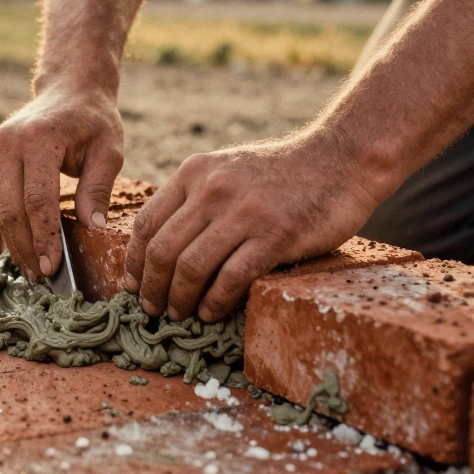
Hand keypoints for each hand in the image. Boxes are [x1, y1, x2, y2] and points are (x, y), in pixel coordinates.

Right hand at [0, 85, 123, 280]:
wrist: (69, 89)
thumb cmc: (93, 121)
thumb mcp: (109, 151)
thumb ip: (98, 189)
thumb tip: (94, 229)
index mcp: (39, 138)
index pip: (37, 199)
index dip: (44, 236)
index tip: (54, 266)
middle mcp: (8, 142)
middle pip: (11, 209)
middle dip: (26, 247)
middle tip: (43, 278)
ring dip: (15, 242)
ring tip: (34, 270)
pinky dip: (9, 226)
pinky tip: (25, 247)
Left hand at [122, 130, 380, 321]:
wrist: (340, 159)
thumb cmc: (281, 173)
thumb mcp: (226, 169)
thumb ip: (194, 197)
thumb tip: (161, 243)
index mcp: (195, 172)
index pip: (148, 223)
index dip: (133, 261)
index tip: (132, 284)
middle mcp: (212, 190)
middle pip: (163, 249)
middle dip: (151, 287)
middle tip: (151, 309)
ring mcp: (244, 213)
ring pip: (191, 266)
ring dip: (179, 299)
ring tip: (179, 314)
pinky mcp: (275, 235)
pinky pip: (231, 277)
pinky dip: (215, 302)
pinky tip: (210, 313)